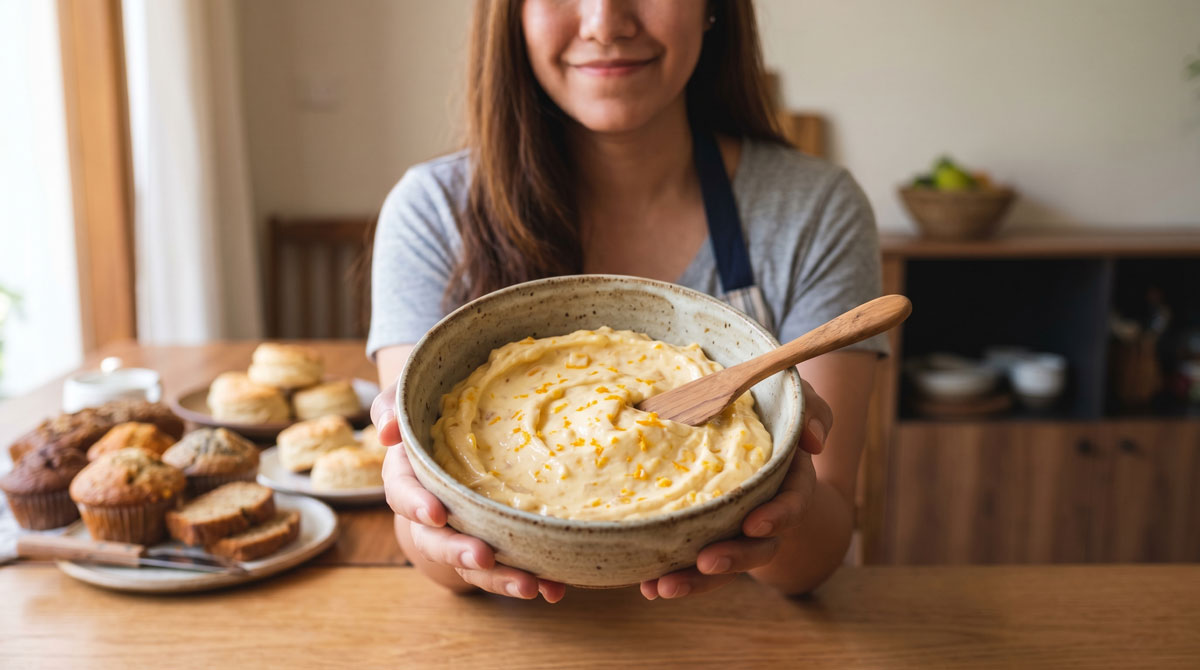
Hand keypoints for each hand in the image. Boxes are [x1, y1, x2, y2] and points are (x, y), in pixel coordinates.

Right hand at [371, 380, 566, 602]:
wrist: (462, 427)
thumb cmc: (432, 413)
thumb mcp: (409, 401)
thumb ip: (394, 408)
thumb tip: (387, 429)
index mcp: (409, 478)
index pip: (403, 494)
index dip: (416, 506)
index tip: (436, 513)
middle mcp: (434, 513)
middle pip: (437, 542)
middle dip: (458, 553)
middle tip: (482, 557)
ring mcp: (465, 532)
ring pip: (474, 565)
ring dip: (500, 579)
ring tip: (530, 585)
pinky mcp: (496, 541)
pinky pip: (509, 565)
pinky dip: (535, 578)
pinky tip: (557, 588)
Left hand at [639, 378, 829, 599]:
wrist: (738, 424)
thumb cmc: (769, 411)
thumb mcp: (794, 400)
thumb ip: (812, 410)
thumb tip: (813, 442)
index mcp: (789, 482)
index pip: (792, 503)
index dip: (777, 516)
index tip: (754, 525)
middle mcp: (764, 514)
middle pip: (757, 548)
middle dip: (733, 560)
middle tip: (705, 563)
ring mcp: (733, 530)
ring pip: (721, 566)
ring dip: (694, 582)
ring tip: (662, 587)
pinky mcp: (703, 536)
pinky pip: (690, 563)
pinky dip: (669, 576)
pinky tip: (646, 586)